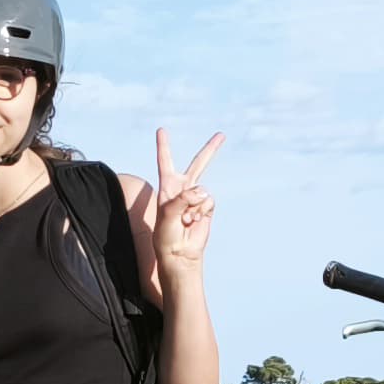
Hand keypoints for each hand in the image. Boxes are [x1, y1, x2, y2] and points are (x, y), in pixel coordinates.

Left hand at [149, 128, 220, 276]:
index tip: (161, 130)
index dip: (164, 146)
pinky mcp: (207, 208)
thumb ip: (181, 199)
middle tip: (222, 135)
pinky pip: (209, 201)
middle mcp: (183, 189)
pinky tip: (195, 221)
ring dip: (194, 206)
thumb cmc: (166, 235)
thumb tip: (202, 192)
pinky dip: (202, 211)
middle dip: (210, 150)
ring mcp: (196, 198)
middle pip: (198, 164)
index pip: (165, 162)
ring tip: (185, 220)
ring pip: (202, 190)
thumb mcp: (166, 215)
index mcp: (167, 187)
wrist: (179, 253)